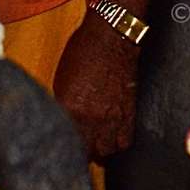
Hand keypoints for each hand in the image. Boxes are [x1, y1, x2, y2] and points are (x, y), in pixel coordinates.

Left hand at [53, 12, 138, 157]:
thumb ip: (62, 107)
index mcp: (71, 108)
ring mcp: (113, 118)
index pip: (65, 141)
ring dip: (99, 150)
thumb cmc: (83, 53)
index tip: (60, 152)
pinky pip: (124, 142)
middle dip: (80, 152)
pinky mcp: (129, 115)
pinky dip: (117, 143)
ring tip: (93, 145)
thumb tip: (61, 124)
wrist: (112, 37)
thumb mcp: (61, 81)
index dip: (62, 149)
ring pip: (106, 151)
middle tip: (76, 149)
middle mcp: (93, 117)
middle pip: (86, 152)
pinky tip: (111, 138)